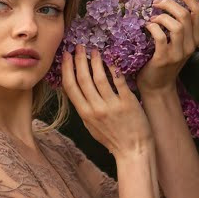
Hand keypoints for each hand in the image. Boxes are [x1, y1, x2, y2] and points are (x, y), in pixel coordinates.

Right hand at [60, 44, 153, 160]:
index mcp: (85, 114)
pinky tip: (112, 59)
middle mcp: (96, 108)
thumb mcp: (92, 126)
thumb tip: (76, 91)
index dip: (66, 68)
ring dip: (95, 61)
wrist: (133, 150)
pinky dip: (114, 69)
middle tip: (79, 46)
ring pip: (99, 77)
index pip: (70, 86)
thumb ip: (84, 108)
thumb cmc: (112, 138)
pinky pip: (118, 81)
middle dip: (79, 60)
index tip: (65, 55)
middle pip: (83, 79)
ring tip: (95, 51)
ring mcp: (112, 105)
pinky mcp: (128, 102)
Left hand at [137, 0, 198, 94]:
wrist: (157, 86)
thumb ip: (177, 25)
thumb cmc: (163, 59)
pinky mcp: (164, 59)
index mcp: (196, 38)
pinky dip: (152, 28)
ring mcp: (179, 53)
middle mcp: (191, 45)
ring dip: (161, 16)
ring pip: (176, 25)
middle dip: (169, 3)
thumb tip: (167, 0)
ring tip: (151, 18)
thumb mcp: (177, 42)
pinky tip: (146, 27)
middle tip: (156, 3)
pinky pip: (160, 37)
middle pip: (186, 15)